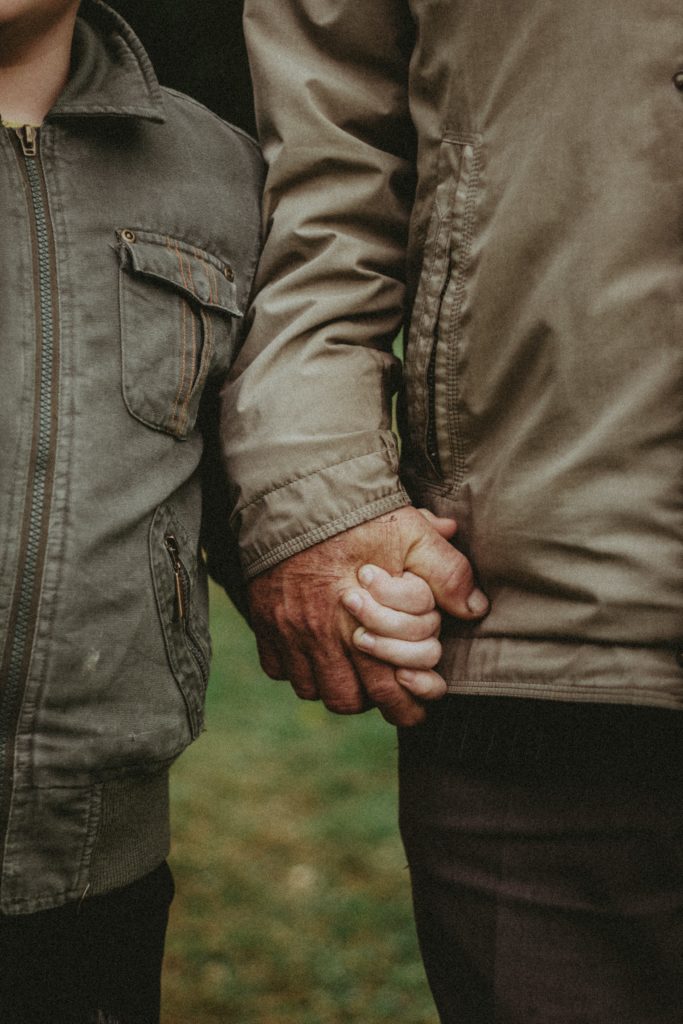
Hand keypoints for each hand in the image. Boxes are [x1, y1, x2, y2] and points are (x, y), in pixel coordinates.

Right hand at [247, 504, 487, 725]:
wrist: (294, 491)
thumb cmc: (357, 514)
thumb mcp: (413, 534)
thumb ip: (447, 573)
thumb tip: (475, 608)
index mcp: (364, 624)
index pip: (387, 692)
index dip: (406, 708)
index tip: (416, 704)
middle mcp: (322, 636)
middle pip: (346, 701)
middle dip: (369, 700)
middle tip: (383, 687)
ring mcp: (288, 631)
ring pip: (311, 689)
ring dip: (332, 684)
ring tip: (349, 667)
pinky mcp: (264, 619)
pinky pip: (278, 667)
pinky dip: (296, 667)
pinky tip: (313, 648)